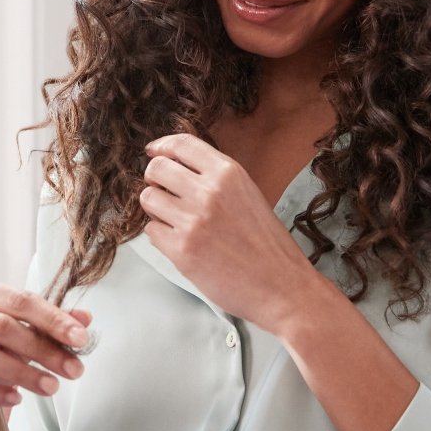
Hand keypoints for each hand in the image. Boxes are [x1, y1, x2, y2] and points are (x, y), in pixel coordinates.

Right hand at [0, 276, 92, 422]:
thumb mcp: (17, 334)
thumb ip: (48, 325)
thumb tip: (86, 318)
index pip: (18, 300)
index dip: (53, 319)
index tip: (82, 338)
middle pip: (1, 327)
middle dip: (43, 351)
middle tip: (74, 371)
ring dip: (21, 373)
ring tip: (51, 388)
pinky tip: (16, 399)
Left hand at [139, 133, 325, 334]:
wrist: (283, 286)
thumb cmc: (268, 244)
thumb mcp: (248, 194)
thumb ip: (216, 178)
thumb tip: (177, 166)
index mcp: (228, 173)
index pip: (181, 145)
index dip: (161, 146)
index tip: (153, 152)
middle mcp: (208, 191)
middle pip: (156, 168)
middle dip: (155, 180)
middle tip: (164, 193)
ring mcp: (193, 221)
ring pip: (148, 199)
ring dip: (157, 209)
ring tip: (176, 222)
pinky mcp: (182, 250)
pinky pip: (152, 231)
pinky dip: (161, 236)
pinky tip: (182, 243)